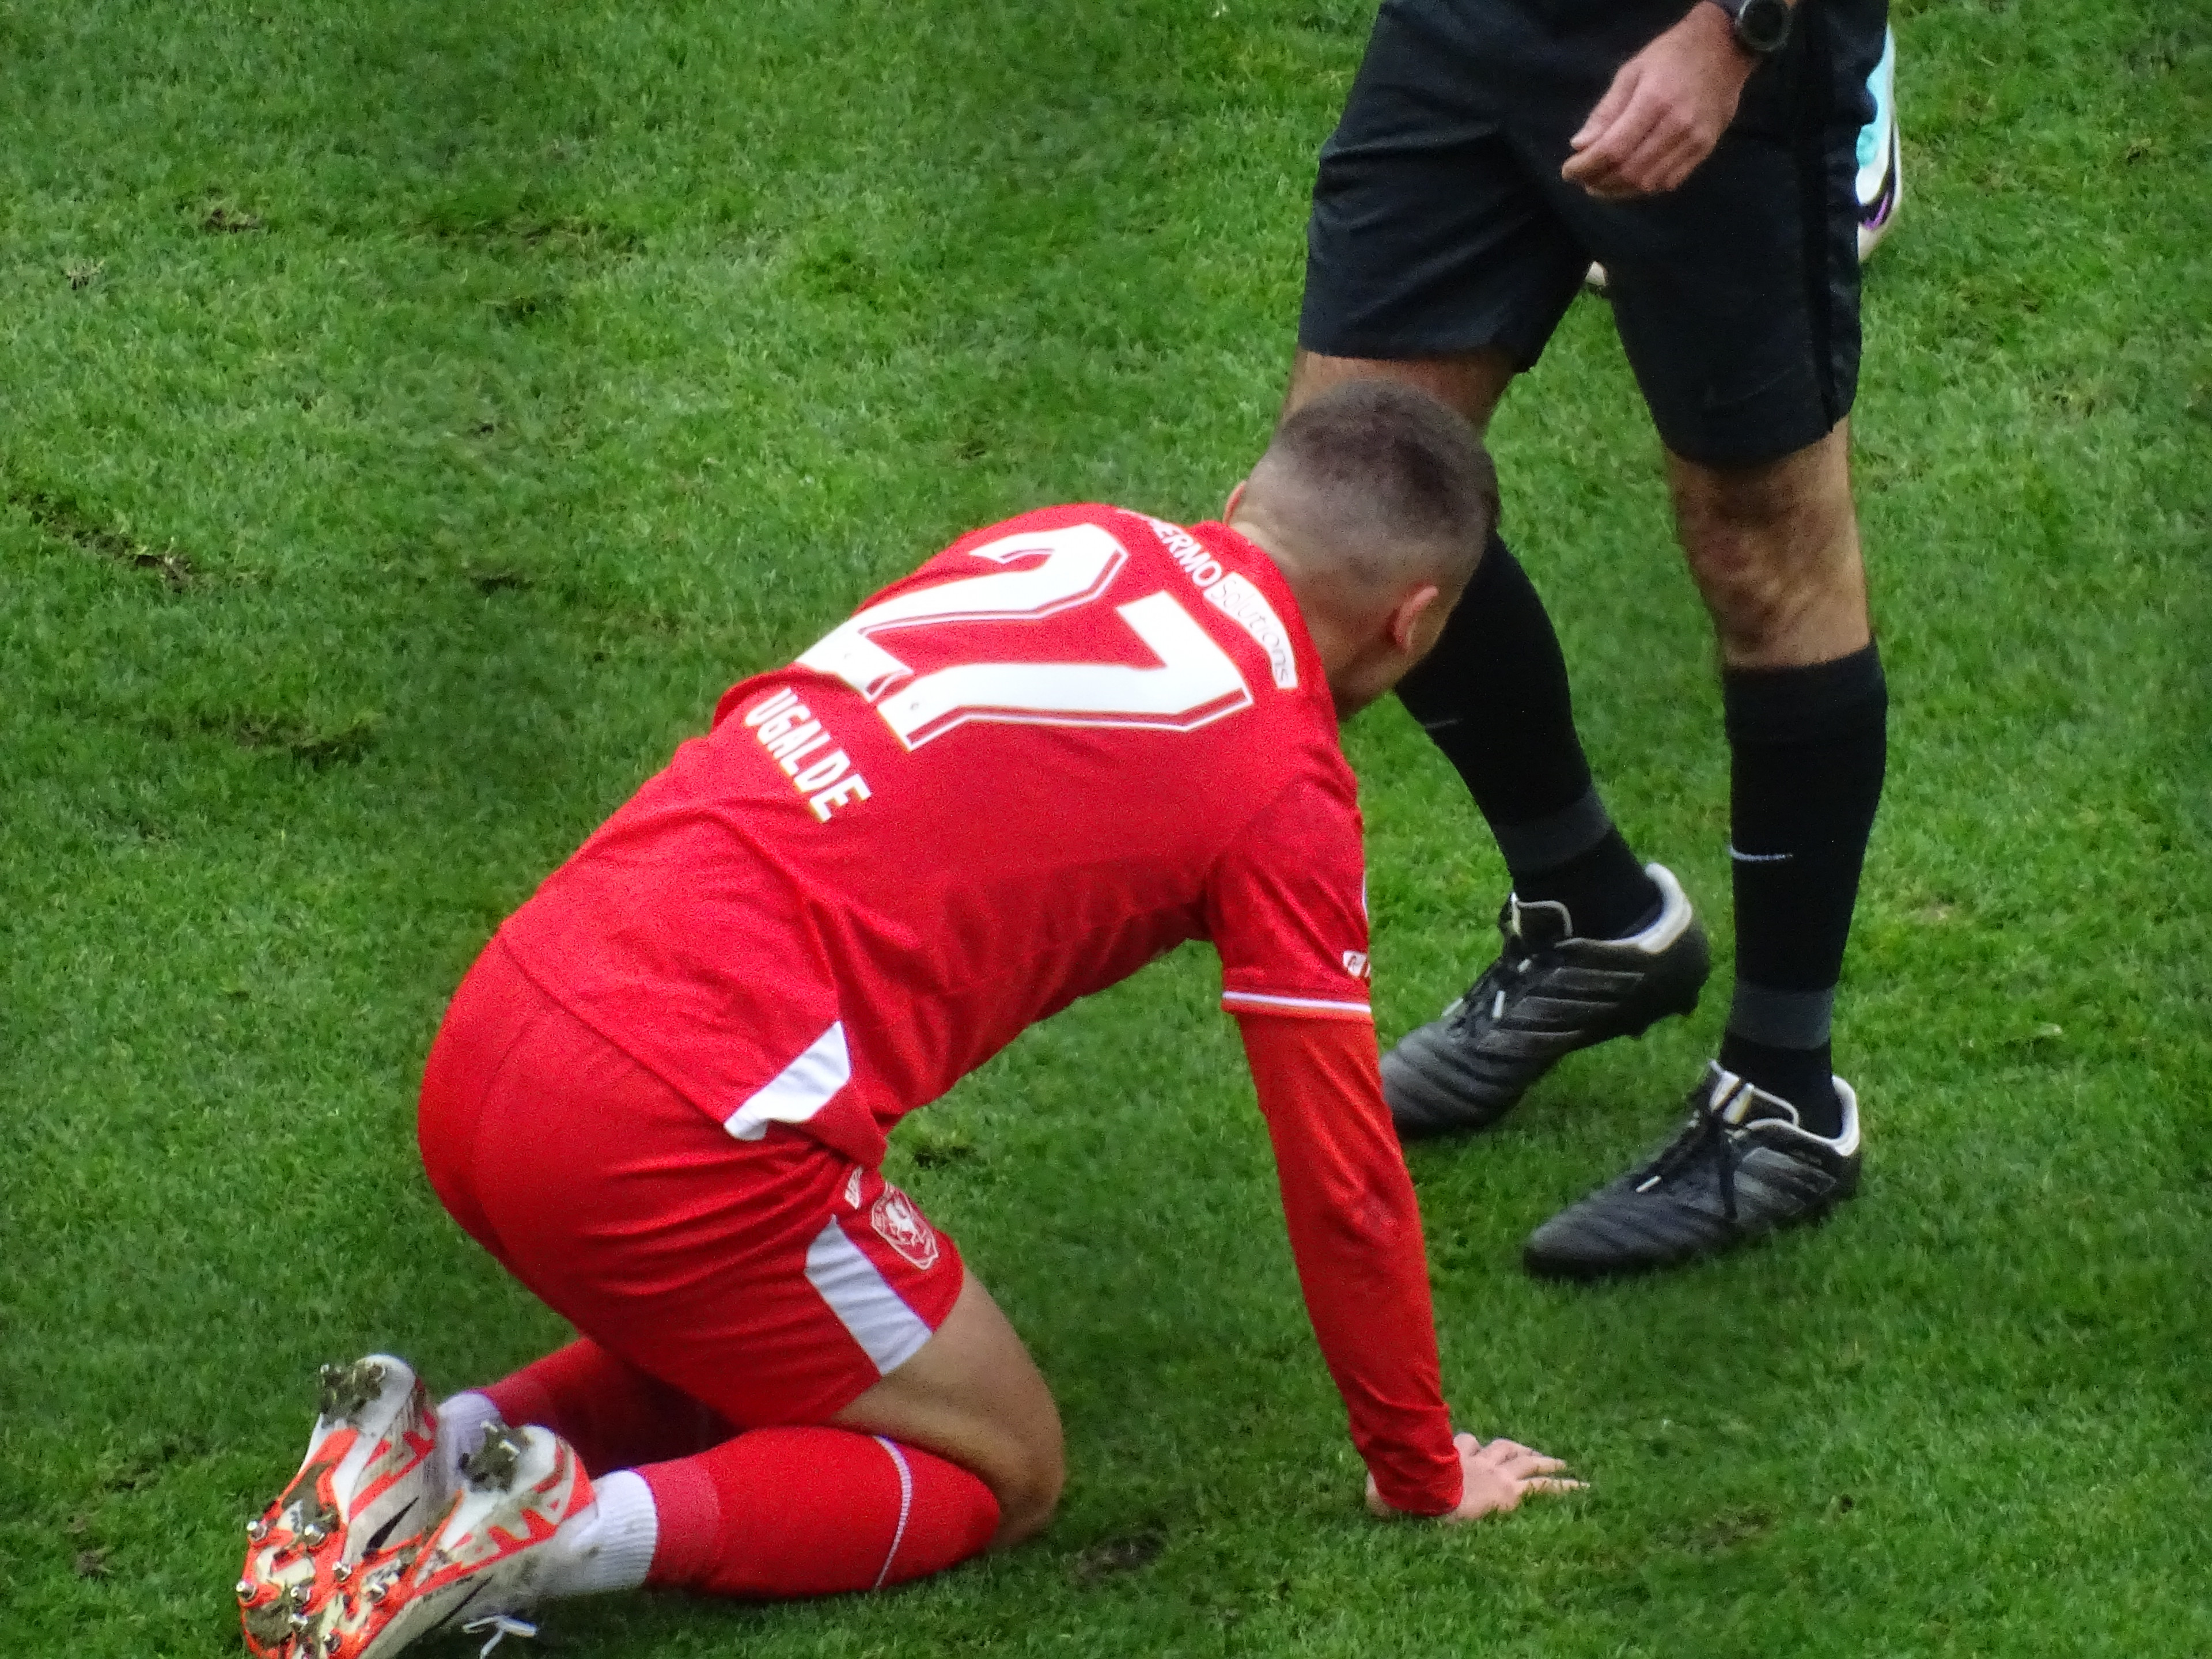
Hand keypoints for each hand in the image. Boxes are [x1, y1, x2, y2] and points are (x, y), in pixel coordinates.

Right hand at [1367, 1431, 1582, 1521]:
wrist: (1420, 1495)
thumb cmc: (1400, 1493)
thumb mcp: (1385, 1490)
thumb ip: (1381, 1489)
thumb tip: (1366, 1494)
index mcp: (1448, 1458)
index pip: (1463, 1444)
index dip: (1470, 1447)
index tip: (1473, 1450)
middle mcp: (1475, 1460)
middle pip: (1500, 1446)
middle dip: (1515, 1448)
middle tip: (1530, 1452)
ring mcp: (1494, 1474)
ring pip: (1526, 1460)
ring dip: (1543, 1459)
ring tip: (1560, 1463)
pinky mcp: (1509, 1492)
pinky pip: (1544, 1487)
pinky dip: (1566, 1486)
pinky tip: (1585, 1488)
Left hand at [1562, 3, 1754, 199]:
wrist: (1725, 47)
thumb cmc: (1672, 55)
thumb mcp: (1631, 71)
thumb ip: (1606, 111)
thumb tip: (1580, 145)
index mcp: (1653, 101)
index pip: (1613, 149)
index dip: (1586, 167)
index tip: (1568, 171)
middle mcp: (1676, 125)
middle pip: (1630, 171)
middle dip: (1599, 182)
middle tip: (1583, 180)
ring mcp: (1694, 140)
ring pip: (1649, 183)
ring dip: (1619, 190)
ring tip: (1601, 184)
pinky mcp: (1705, 149)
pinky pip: (1670, 182)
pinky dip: (1644, 187)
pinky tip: (1630, 180)